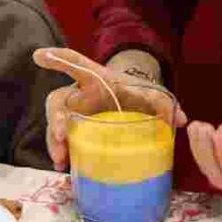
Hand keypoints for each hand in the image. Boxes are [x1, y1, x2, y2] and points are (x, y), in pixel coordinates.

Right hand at [33, 47, 187, 170]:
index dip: (58, 58)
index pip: (75, 63)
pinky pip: (62, 141)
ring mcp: (73, 114)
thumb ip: (163, 102)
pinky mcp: (74, 132)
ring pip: (55, 124)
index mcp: (95, 78)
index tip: (39, 55)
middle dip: (56, 117)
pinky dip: (62, 152)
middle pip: (57, 100)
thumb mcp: (149, 94)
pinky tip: (65, 166)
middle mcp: (78, 94)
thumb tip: (182, 119)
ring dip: (55, 141)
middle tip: (62, 133)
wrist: (129, 104)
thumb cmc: (134, 94)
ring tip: (60, 159)